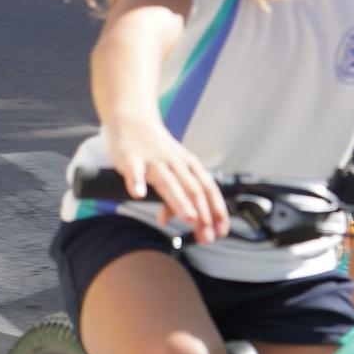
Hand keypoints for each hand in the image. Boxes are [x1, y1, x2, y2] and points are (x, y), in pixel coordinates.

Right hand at [105, 118, 229, 242]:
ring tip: (189, 217)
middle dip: (202, 213)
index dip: (217, 210)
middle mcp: (176, 162)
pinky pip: (135, 171)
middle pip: (193, 188)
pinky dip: (138, 182)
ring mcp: (154, 160)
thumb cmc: (155, 149)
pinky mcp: (131, 158)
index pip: (208, 188)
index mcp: (189, 165)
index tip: (222, 230)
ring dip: (180, 200)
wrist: (132, 119)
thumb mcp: (170, 171)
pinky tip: (139, 194)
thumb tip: (172, 220)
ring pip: (169, 181)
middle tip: (207, 234)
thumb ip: (174, 196)